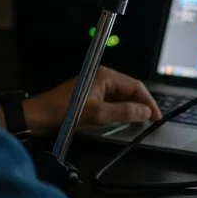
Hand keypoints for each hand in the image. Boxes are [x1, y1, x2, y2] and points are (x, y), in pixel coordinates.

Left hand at [21, 66, 162, 132]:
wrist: (39, 116)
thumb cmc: (67, 112)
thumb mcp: (99, 114)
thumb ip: (125, 112)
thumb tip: (146, 112)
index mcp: (106, 75)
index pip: (136, 86)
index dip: (149, 102)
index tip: (157, 117)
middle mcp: (102, 76)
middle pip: (129, 89)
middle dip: (141, 104)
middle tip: (151, 121)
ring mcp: (95, 84)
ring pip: (121, 95)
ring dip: (131, 107)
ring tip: (140, 122)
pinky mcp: (90, 94)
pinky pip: (111, 100)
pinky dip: (119, 109)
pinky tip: (123, 119)